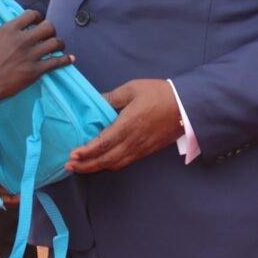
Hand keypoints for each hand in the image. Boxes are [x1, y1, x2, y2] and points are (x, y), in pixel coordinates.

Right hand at [0, 10, 72, 105]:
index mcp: (9, 30)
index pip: (31, 15)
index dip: (38, 17)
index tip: (38, 21)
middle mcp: (22, 40)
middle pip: (48, 26)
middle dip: (51, 30)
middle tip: (49, 35)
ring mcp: (30, 55)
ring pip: (55, 42)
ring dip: (59, 43)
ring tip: (59, 46)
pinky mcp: (35, 71)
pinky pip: (56, 62)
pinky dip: (66, 60)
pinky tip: (70, 59)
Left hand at [65, 79, 183, 173]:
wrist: (187, 106)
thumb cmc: (160, 94)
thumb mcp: (132, 89)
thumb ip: (112, 97)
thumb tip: (96, 102)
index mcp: (127, 125)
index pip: (102, 144)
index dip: (85, 152)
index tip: (72, 155)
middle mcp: (133, 141)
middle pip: (105, 160)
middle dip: (86, 165)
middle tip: (69, 166)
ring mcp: (141, 149)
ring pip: (115, 164)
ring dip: (97, 167)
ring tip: (82, 166)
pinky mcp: (147, 151)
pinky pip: (125, 162)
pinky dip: (110, 165)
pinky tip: (103, 162)